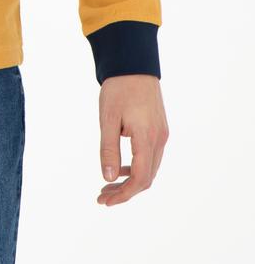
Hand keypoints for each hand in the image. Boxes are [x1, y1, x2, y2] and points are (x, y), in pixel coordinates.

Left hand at [97, 73, 168, 206]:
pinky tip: (120, 168)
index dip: (123, 194)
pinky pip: (151, 157)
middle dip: (125, 191)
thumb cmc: (119, 88)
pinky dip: (136, 167)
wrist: (134, 63)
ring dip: (130, 180)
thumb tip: (108, 178)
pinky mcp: (159, 128)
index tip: (104, 200)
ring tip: (108, 185)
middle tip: (102, 196)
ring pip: (150, 169)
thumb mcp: (108, 118)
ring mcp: (161, 134)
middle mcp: (159, 139)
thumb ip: (109, 149)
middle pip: (146, 178)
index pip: (140, 179)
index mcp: (147, 138)